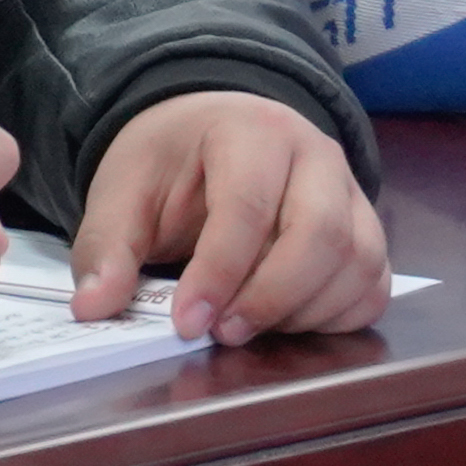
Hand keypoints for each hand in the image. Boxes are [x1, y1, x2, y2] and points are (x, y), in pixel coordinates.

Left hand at [68, 91, 386, 345]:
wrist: (209, 134)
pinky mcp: (366, 232)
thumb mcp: (122, 193)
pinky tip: (285, 326)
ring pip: (356, 262)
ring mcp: (351, 192)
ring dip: (303, 312)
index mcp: (249, 131)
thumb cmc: (169, 164)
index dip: (219, 273)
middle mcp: (315, 154)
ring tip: (247, 328)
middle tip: (223, 334)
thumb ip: (107, 248)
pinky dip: (336, 318)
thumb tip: (93, 308)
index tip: (187, 324)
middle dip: (270, 297)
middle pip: (320, 235)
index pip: (247, 206)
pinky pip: (372, 285)